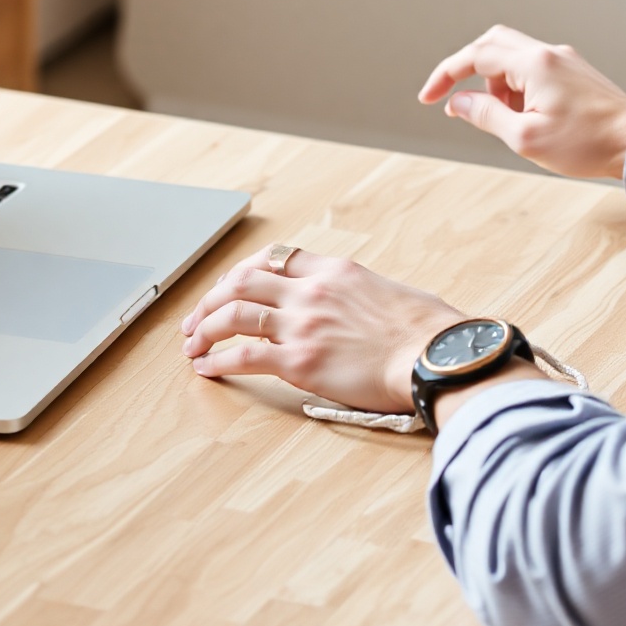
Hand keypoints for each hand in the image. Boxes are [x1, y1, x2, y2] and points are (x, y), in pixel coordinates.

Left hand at [181, 246, 464, 412]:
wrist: (434, 356)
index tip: (229, 287)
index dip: (244, 272)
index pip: (275, 257)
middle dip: (212, 298)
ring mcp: (303, 324)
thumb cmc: (427, 331)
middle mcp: (311, 291)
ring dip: (205, 328)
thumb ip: (361, 294)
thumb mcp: (390, 293)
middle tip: (195, 318)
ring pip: (234, 314)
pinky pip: (245, 356)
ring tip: (191, 343)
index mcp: (334, 270)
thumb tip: (361, 307)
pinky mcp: (300, 361)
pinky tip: (207, 368)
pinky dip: (219, 360)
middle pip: (243, 281)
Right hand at [419, 24, 625, 179]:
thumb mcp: (525, 138)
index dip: (446, 75)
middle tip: (458, 103)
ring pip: (513, 57)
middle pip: (492, 43)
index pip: (475, 56)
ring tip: (507, 121)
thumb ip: (486, 116)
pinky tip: (528, 117)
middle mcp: (548, 52)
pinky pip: (534, 69)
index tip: (428, 97)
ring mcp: (564, 60)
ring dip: (497, 85)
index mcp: (534, 63)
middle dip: (468, 71)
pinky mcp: (575, 72)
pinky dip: (518, 88)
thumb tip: (458, 103)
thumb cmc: (586, 144)